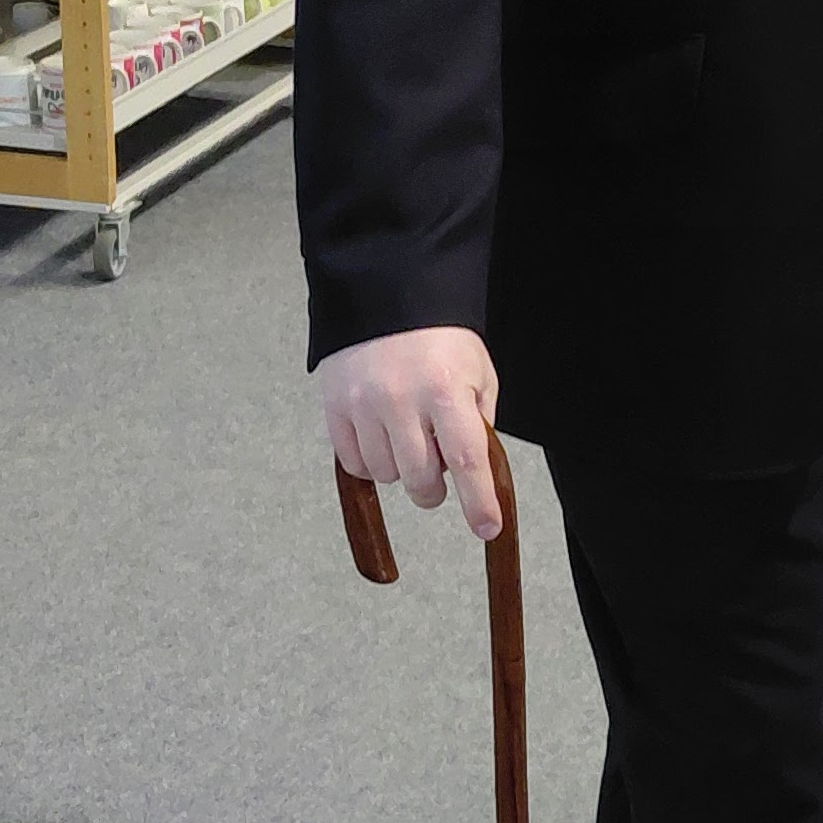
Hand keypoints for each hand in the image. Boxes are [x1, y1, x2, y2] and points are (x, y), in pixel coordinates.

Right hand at [318, 327, 504, 539]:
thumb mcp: (478, 373)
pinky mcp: (334, 406)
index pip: (466, 459)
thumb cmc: (441, 340)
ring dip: (401, 471)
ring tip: (407, 437)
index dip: (479, 501)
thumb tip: (472, 472)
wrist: (387, 295)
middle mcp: (401, 399)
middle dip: (434, 489)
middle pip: (421, 479)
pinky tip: (381, 438)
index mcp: (446, 390)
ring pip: (385, 476)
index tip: (487, 527)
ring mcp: (363, 404)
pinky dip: (371, 462)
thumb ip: (478, 422)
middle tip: (438, 472)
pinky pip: (354, 463)